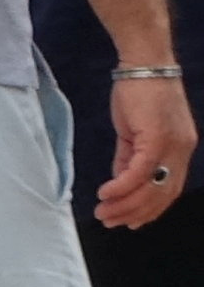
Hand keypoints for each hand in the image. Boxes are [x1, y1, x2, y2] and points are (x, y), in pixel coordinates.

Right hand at [96, 75, 196, 228]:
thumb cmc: (139, 92)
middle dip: (136, 213)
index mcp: (181, 150)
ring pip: (151, 188)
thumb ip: (129, 156)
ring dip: (126, 205)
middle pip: (161, 194)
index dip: (151, 209)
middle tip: (111, 222)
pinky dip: (121, 187)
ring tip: (104, 213)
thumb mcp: (134, 130)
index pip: (169, 189)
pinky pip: (138, 172)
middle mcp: (182, 152)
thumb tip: (120, 179)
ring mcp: (171, 146)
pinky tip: (105, 194)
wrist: (145, 65)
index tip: (131, 222)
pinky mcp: (155, 139)